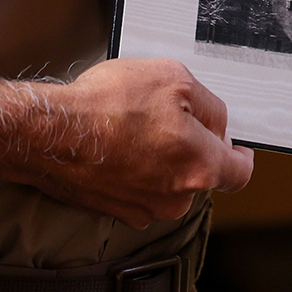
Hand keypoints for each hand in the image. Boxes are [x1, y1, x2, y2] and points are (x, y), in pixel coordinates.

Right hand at [23, 58, 254, 228]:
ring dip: (161, 158)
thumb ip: (210, 105)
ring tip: (133, 129)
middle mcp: (176, 197)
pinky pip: (140, 189)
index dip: (241, 155)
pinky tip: (117, 146)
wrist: (50, 134)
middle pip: (201, 172)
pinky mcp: (117, 212)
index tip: (237, 147)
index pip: (239, 172)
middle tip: (165, 117)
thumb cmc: (106, 106)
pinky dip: (135, 170)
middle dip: (191, 146)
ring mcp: (145, 209)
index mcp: (199, 167)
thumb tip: (218, 125)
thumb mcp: (174, 79)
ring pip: (169, 181)